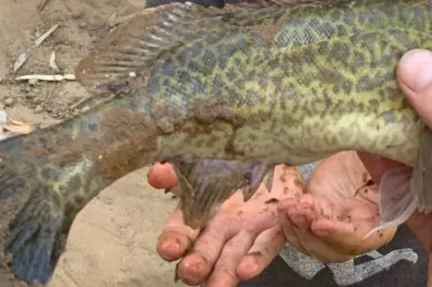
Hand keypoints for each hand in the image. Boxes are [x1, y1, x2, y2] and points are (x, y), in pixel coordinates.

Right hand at [147, 161, 303, 285]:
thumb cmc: (233, 165)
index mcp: (200, 211)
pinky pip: (266, 245)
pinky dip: (256, 258)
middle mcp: (220, 228)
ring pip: (232, 257)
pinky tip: (247, 270)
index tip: (169, 248)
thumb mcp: (205, 162)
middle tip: (191, 271)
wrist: (273, 159)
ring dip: (224, 273)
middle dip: (196, 263)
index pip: (180, 231)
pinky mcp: (276, 228)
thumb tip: (155, 172)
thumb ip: (180, 171)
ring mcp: (247, 230)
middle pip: (205, 250)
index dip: (173, 240)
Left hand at [278, 152, 397, 262]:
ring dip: (297, 229)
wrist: (355, 151)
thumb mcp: (381, 160)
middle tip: (299, 210)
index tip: (318, 224)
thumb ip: (382, 167)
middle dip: (311, 234)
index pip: (358, 238)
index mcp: (381, 223)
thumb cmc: (373, 154)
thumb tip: (384, 164)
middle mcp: (357, 234)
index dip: (338, 235)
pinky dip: (289, 224)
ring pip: (314, 245)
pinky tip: (283, 207)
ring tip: (288, 207)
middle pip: (333, 250)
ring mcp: (334, 229)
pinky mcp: (315, 219)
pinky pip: (301, 233)